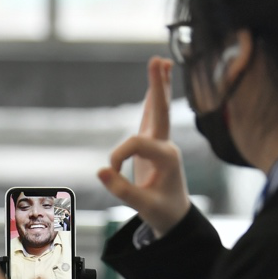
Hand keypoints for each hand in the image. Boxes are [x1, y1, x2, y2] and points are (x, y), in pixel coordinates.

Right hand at [98, 56, 190, 237]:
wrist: (176, 218)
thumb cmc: (162, 212)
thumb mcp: (142, 205)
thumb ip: (121, 189)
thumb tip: (101, 171)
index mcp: (167, 157)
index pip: (135, 143)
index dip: (118, 156)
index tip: (112, 174)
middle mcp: (167, 146)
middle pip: (160, 111)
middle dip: (157, 87)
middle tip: (158, 61)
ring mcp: (161, 144)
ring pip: (158, 110)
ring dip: (158, 86)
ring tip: (161, 62)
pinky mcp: (154, 146)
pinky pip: (151, 118)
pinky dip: (152, 100)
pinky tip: (156, 84)